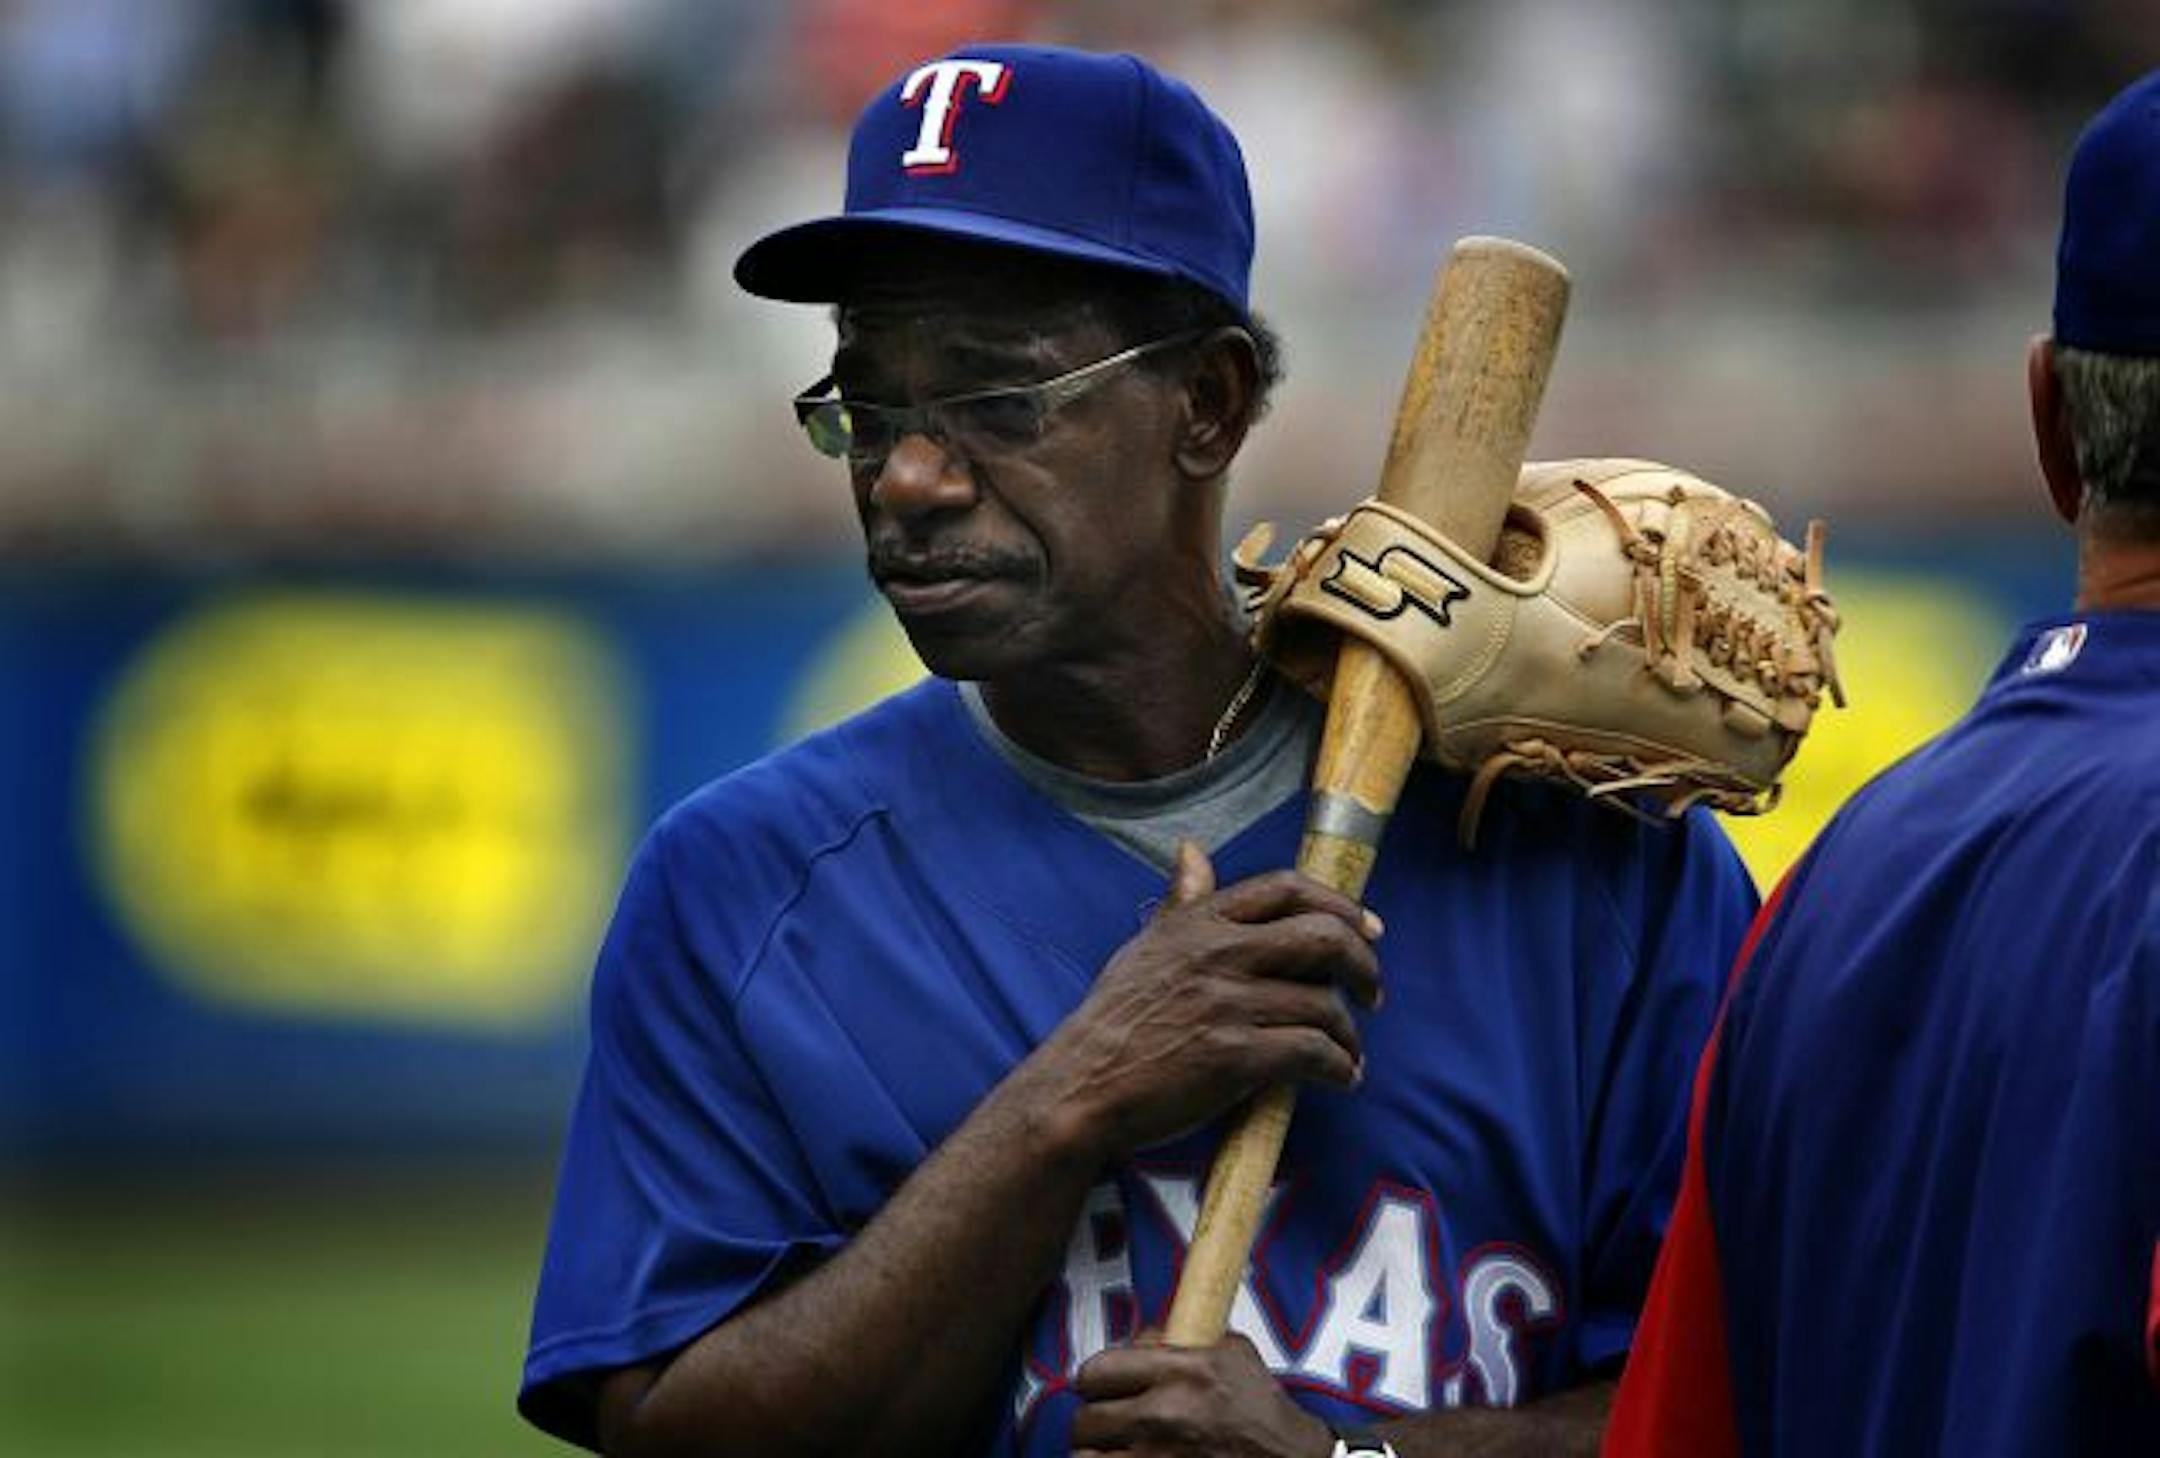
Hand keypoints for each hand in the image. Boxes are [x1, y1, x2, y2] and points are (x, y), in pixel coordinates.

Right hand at [1034, 840, 1382, 1162]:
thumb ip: (1180, 902)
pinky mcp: (1234, 1056)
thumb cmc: (1114, 1019)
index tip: (1368, 929)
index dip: (1340, 904)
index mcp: (1200, 921)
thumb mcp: (1144, 947)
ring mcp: (1227, 1004)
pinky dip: (1339, 1068)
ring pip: (1323, 1004)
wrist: (1082, 1086)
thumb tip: (1192, 851)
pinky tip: (1341, 1078)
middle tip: (1372, 994)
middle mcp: (1218, 953)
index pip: (1287, 888)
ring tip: (1349, 1054)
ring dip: (1350, 1035)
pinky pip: (1312, 1052)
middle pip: (1322, 937)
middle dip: (1363, 965)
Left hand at [1070, 1331, 1336, 1456]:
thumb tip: (1137, 1338)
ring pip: (1087, 1457)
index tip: (1103, 1387)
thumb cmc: (1262, 1411)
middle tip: (1109, 1423)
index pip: (1098, 1370)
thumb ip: (1182, 1339)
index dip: (1096, 1380)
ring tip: (1114, 1449)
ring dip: (1098, 1453)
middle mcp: (1166, 1415)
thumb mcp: (1233, 1354)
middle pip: (1085, 1419)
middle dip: (1095, 1421)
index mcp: (1183, 1371)